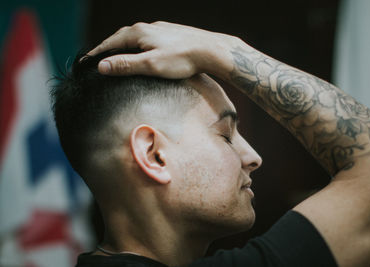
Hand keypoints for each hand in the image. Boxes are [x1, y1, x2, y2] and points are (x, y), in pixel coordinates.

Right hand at [88, 21, 238, 78]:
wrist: (210, 50)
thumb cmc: (182, 59)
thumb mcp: (151, 65)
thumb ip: (126, 65)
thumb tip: (101, 66)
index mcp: (138, 33)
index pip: (110, 43)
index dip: (97, 54)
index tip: (86, 63)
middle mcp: (147, 27)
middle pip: (121, 38)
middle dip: (108, 49)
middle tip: (98, 61)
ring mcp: (159, 30)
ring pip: (135, 38)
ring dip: (124, 47)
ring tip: (117, 58)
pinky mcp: (170, 35)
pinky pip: (147, 40)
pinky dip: (138, 47)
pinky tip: (142, 54)